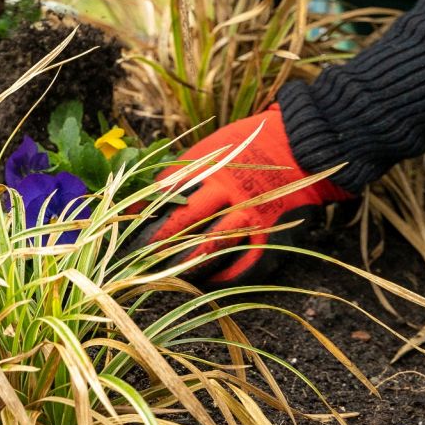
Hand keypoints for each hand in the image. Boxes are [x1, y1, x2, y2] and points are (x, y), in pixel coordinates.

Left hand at [140, 105, 348, 283]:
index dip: (142, 217)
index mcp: (206, 166)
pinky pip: (247, 261)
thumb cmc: (247, 146)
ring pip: (212, 244)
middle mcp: (226, 190)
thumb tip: (144, 198)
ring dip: (187, 264)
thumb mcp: (210, 149)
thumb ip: (181, 174)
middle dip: (157, 244)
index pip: (164, 195)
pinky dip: (227, 275)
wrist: (300, 144)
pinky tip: (209, 281)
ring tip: (166, 276)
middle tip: (137, 262)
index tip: (124, 233)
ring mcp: (251, 211)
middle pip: (184, 222)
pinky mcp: (272, 230)